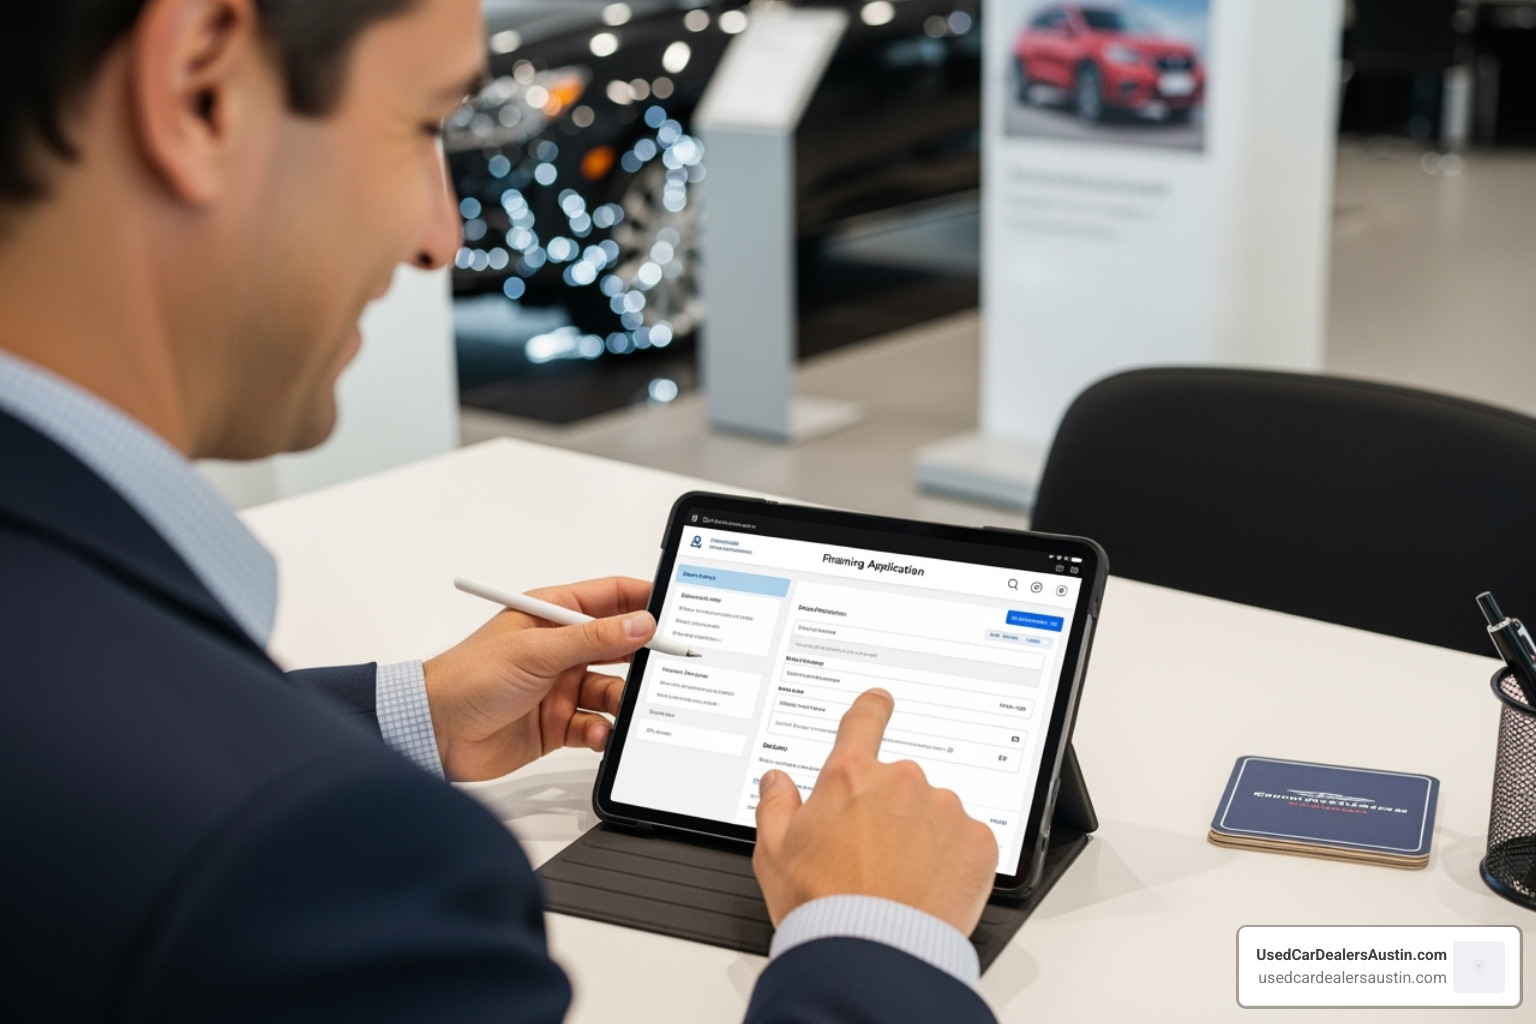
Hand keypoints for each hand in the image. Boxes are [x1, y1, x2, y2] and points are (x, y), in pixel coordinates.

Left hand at [422, 577, 653, 780]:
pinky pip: (595, 725)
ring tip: (622, 708)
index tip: (675, 612)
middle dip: (642, 658)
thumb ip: (592, 638)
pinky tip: (597, 734)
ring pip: (611, 691)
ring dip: (620, 701)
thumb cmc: (468, 677)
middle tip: (665, 667)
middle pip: (619, 647)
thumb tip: (640, 622)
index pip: (611, 598)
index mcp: (553, 615)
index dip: (644, 602)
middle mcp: (561, 649)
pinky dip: (601, 732)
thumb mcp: (537, 651)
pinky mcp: (558, 723)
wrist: (434, 732)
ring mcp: (561, 687)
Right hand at [752, 689, 997, 936]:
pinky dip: (952, 859)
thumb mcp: (774, 853)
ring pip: (934, 812)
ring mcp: (944, 809)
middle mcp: (901, 782)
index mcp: (850, 776)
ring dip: (921, 834)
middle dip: (888, 809)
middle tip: (871, 855)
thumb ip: (775, 806)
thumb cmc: (822, 906)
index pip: (864, 721)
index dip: (872, 708)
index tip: (880, 703)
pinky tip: (926, 887)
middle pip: (898, 782)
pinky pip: (965, 841)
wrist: (875, 953)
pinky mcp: (978, 842)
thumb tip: (776, 783)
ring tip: (898, 879)